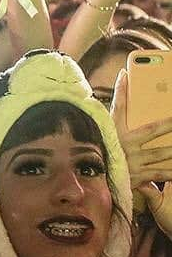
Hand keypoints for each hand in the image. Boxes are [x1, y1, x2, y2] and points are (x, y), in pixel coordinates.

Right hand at [111, 70, 171, 190]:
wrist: (92, 181)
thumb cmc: (102, 151)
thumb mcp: (105, 130)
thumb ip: (116, 108)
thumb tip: (122, 80)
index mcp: (114, 133)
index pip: (117, 107)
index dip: (122, 91)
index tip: (127, 75)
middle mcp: (123, 145)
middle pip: (151, 130)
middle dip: (169, 124)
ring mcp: (131, 162)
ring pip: (160, 153)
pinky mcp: (137, 177)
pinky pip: (159, 174)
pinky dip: (170, 173)